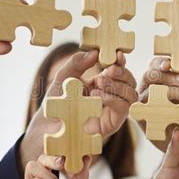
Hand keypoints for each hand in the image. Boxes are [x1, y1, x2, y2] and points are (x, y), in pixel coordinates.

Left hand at [19, 50, 136, 175]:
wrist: (48, 126)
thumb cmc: (57, 101)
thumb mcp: (64, 77)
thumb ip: (77, 63)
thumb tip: (93, 52)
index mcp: (103, 82)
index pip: (119, 69)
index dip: (121, 61)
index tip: (118, 54)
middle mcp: (112, 95)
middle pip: (130, 81)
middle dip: (122, 73)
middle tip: (107, 70)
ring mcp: (114, 110)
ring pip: (131, 95)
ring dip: (118, 86)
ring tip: (100, 82)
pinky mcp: (113, 124)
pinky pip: (123, 109)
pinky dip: (113, 100)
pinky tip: (98, 96)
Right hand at [137, 57, 178, 151]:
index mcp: (158, 76)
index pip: (156, 64)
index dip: (163, 62)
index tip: (172, 64)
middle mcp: (147, 86)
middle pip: (149, 75)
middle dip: (168, 76)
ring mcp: (142, 101)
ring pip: (147, 92)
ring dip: (167, 92)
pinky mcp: (140, 117)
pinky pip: (145, 111)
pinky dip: (159, 110)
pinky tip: (173, 111)